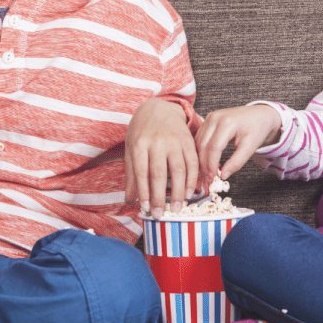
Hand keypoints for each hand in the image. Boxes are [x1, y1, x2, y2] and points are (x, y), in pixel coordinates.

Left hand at [124, 99, 197, 218]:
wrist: (158, 108)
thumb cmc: (141, 131)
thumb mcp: (131, 149)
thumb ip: (131, 174)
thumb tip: (129, 199)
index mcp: (140, 144)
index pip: (141, 172)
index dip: (144, 192)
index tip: (145, 209)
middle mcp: (157, 142)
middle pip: (159, 173)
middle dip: (159, 197)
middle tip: (160, 214)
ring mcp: (174, 140)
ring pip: (178, 169)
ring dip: (178, 191)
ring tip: (177, 208)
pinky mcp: (188, 140)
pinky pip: (193, 162)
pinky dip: (193, 179)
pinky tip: (190, 192)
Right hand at [195, 104, 281, 184]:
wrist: (259, 114)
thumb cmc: (257, 129)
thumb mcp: (250, 147)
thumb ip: (237, 162)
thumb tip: (223, 175)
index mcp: (227, 122)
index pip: (214, 147)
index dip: (211, 164)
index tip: (212, 178)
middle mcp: (215, 117)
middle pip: (203, 145)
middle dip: (204, 164)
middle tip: (208, 178)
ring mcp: (210, 117)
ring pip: (198, 142)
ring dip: (201, 158)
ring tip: (207, 172)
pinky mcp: (208, 119)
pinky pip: (200, 137)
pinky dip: (201, 151)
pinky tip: (207, 161)